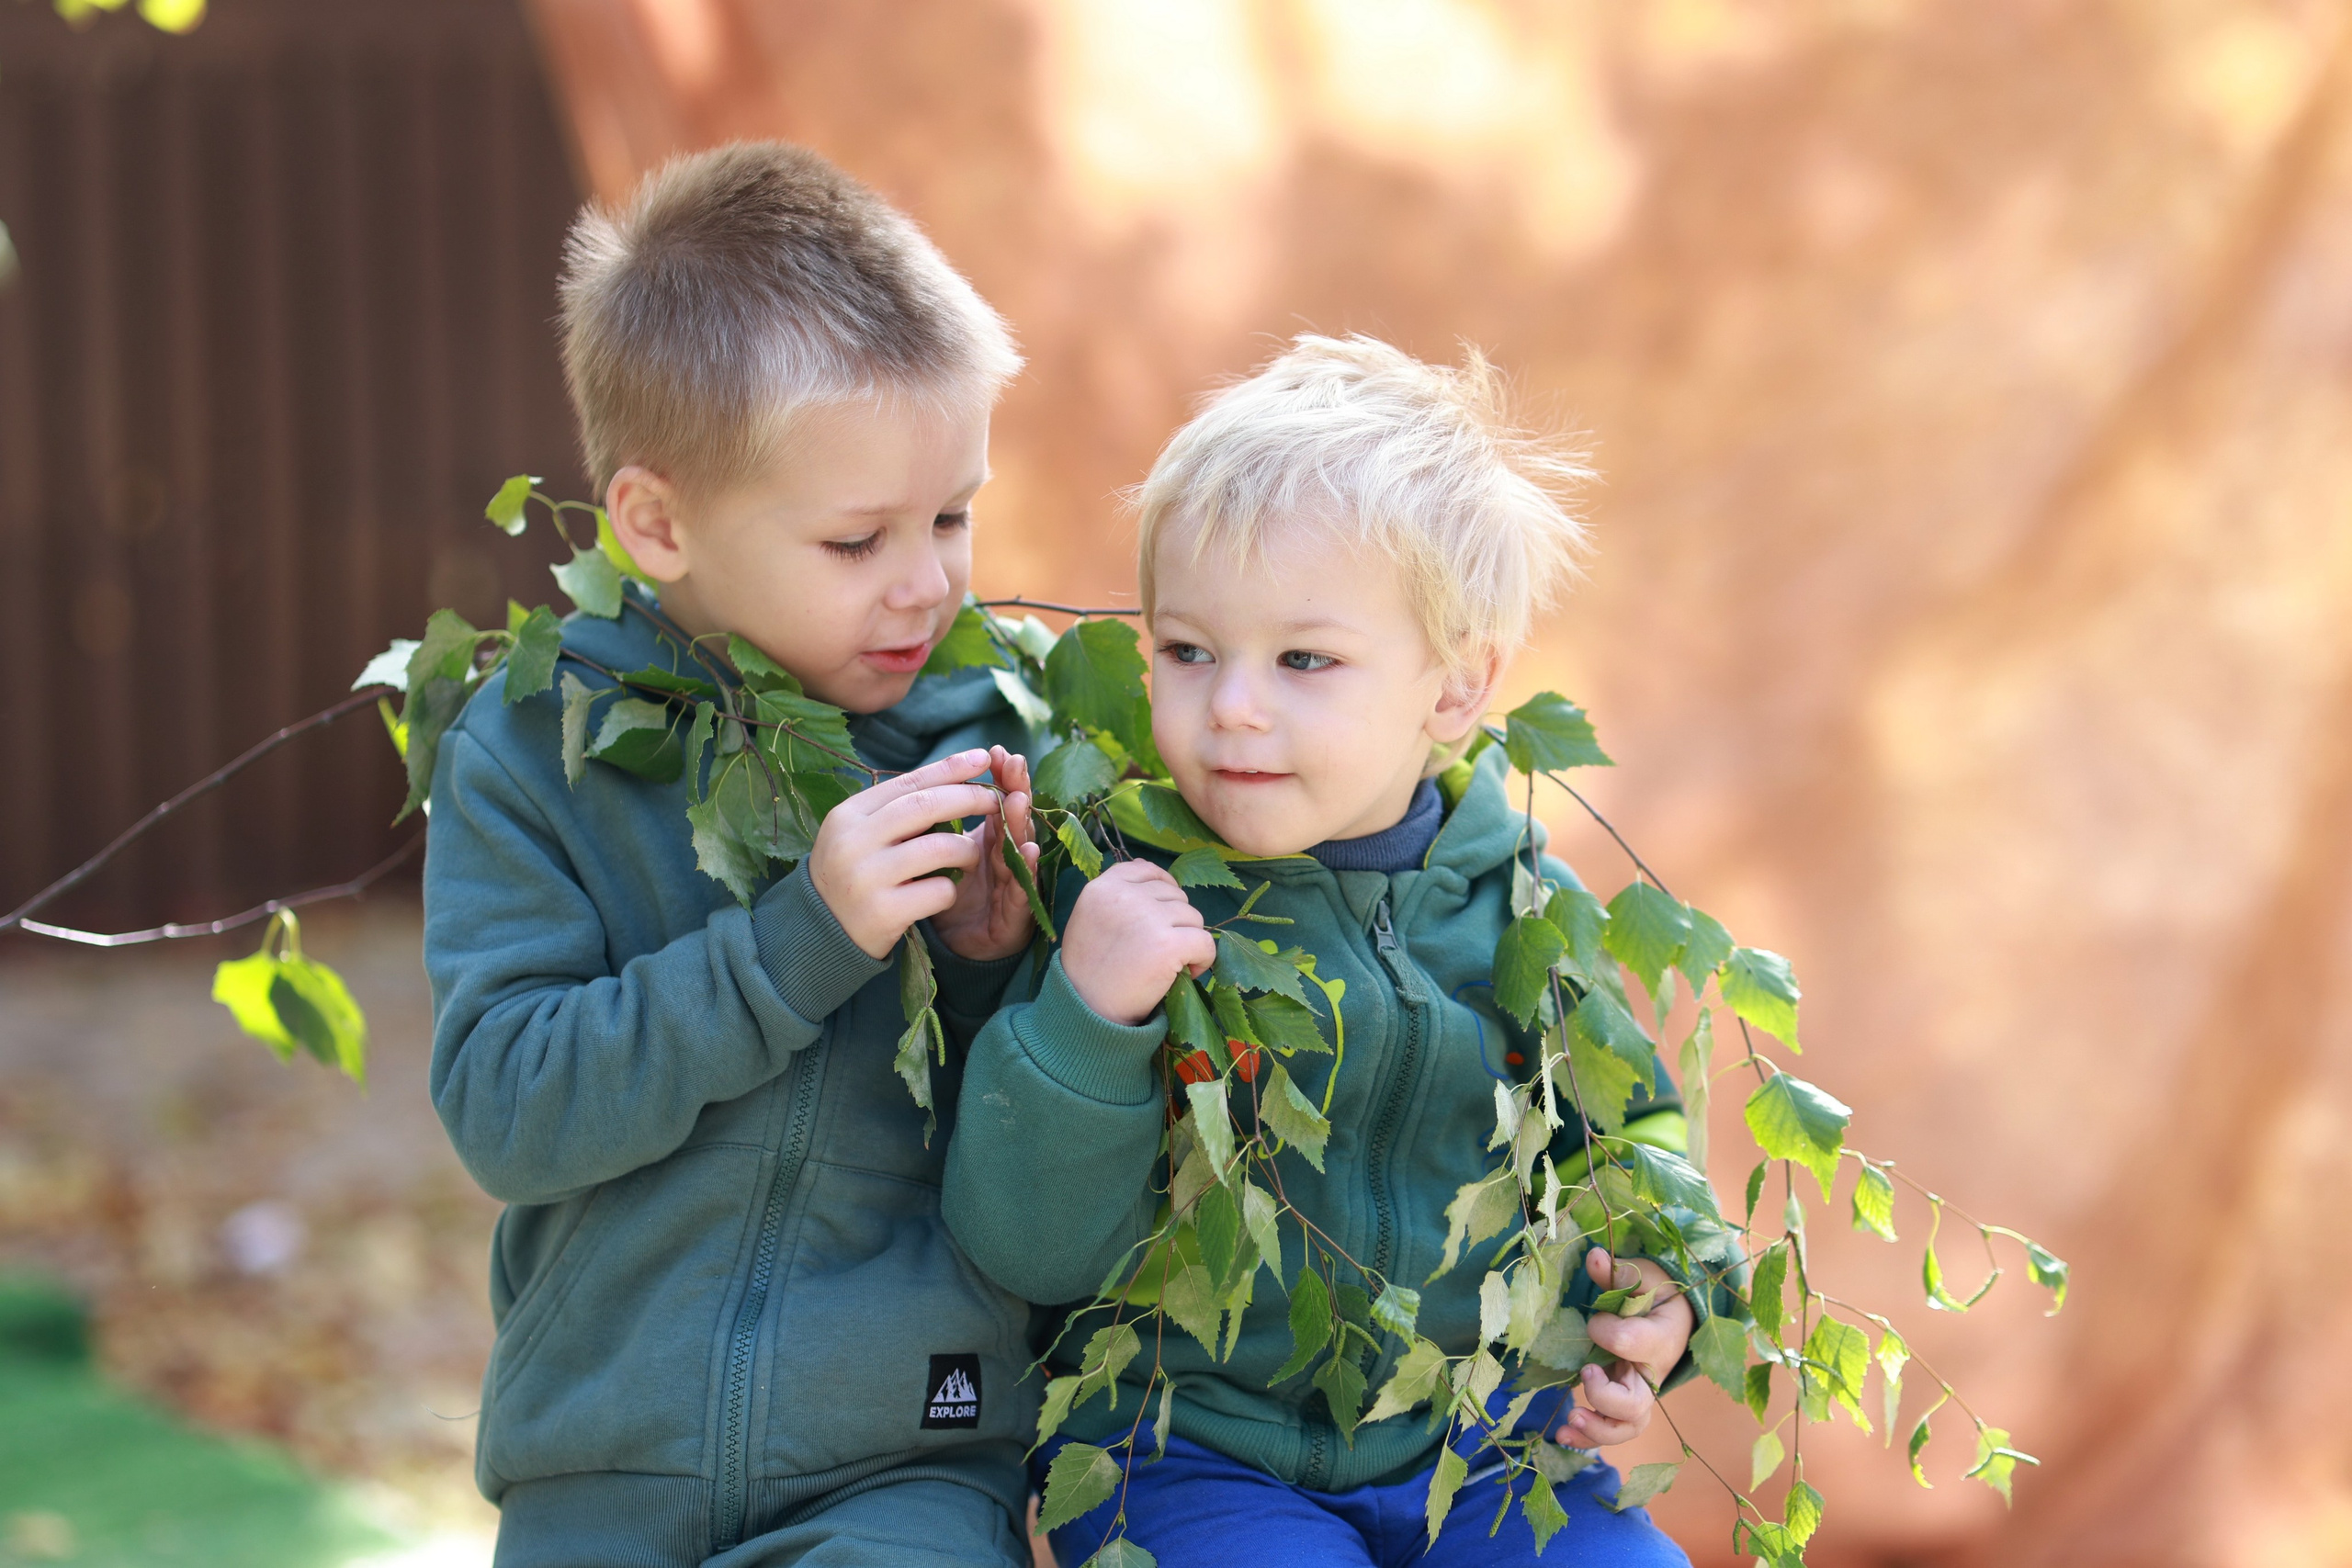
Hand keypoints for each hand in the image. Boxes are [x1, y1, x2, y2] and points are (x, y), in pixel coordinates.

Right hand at [807, 749, 1005, 958]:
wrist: (821, 930)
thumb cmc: (851, 873)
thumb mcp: (860, 834)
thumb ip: (895, 809)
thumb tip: (953, 774)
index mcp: (848, 815)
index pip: (907, 784)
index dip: (949, 768)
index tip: (981, 758)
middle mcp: (853, 842)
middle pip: (925, 807)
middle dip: (969, 798)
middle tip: (995, 799)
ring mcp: (867, 878)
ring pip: (940, 848)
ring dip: (966, 849)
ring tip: (970, 855)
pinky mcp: (884, 912)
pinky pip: (939, 890)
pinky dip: (951, 888)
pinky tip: (944, 892)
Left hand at [930, 745, 1042, 961]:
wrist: (957, 950)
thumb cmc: (953, 899)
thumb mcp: (943, 857)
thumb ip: (943, 827)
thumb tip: (926, 785)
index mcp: (988, 841)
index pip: (995, 802)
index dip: (998, 777)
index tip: (996, 751)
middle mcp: (1006, 858)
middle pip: (1013, 818)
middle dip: (1015, 788)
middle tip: (1014, 763)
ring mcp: (1014, 885)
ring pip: (1020, 849)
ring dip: (1021, 822)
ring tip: (1019, 798)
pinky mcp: (1015, 916)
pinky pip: (1022, 891)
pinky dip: (1027, 872)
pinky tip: (1029, 852)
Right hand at [1060, 860, 1217, 1024]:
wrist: (1086, 1009)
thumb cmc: (1089, 967)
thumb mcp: (1090, 916)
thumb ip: (1116, 892)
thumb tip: (1148, 867)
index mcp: (1102, 886)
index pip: (1148, 870)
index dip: (1160, 895)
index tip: (1154, 921)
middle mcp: (1124, 896)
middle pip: (1175, 895)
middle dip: (1174, 922)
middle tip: (1154, 950)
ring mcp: (1147, 918)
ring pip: (1194, 917)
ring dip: (1187, 940)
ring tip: (1165, 963)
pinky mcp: (1168, 944)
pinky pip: (1206, 942)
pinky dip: (1203, 959)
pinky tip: (1186, 972)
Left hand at [1554, 1248, 1692, 1449]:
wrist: (1676, 1321)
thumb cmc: (1659, 1296)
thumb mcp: (1647, 1278)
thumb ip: (1621, 1273)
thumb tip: (1594, 1256)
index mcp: (1660, 1337)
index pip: (1635, 1343)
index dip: (1609, 1333)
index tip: (1594, 1320)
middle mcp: (1652, 1373)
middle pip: (1635, 1404)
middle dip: (1606, 1397)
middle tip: (1586, 1373)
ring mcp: (1639, 1394)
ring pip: (1627, 1427)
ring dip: (1597, 1430)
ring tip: (1570, 1419)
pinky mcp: (1624, 1405)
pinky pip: (1612, 1431)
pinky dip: (1588, 1438)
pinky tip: (1563, 1436)